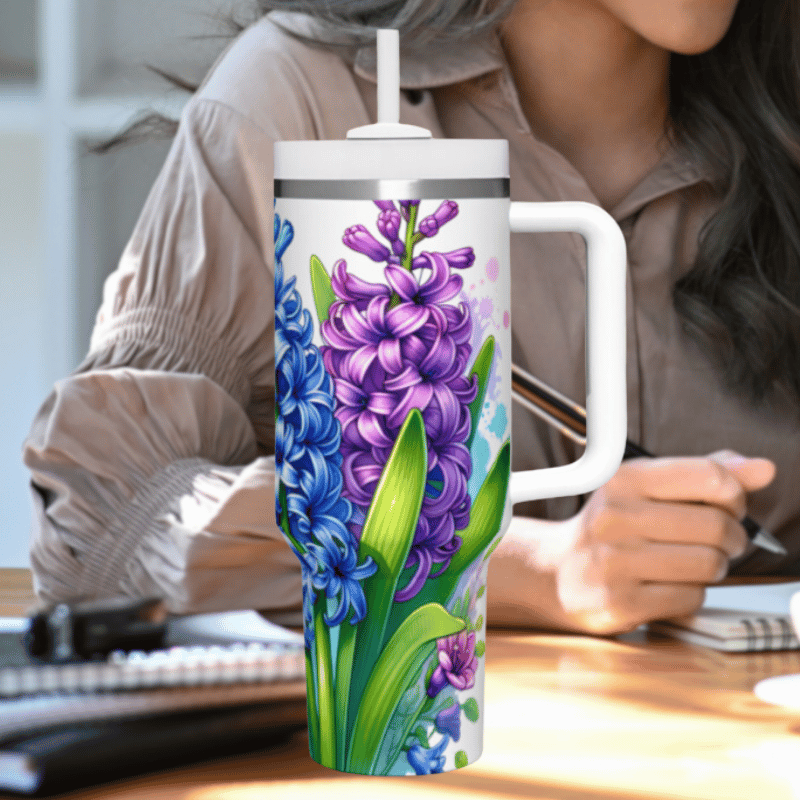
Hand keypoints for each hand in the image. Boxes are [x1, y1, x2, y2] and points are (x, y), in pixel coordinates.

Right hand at [548, 449, 775, 633]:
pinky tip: (671, 584)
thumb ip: (704, 475)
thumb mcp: (648, 489)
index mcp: (623, 479)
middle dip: (732, 537)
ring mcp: (614, 561)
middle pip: (715, 525)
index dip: (734, 494)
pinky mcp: (619, 602)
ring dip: (714, 567)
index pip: (709, 476)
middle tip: (720, 541)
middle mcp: (614, 516)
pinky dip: (692, 593)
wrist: (557, 573)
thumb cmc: (613, 528)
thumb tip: (763, 469)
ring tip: (695, 562)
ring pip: (708, 564)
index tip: (729, 505)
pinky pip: (690, 597)